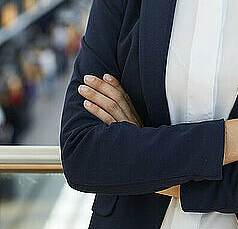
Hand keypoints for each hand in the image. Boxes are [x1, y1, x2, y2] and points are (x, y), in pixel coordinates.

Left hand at [78, 73, 179, 198]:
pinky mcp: (123, 137)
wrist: (151, 166)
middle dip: (100, 86)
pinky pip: (109, 121)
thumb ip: (125, 121)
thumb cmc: (138, 150)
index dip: (115, 84)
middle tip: (86, 78)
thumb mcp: (133, 133)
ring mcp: (128, 127)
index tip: (105, 75)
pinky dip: (97, 111)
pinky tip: (86, 104)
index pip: (125, 96)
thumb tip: (110, 110)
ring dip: (95, 95)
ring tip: (82, 89)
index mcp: (135, 116)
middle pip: (116, 97)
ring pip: (112, 106)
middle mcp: (133, 119)